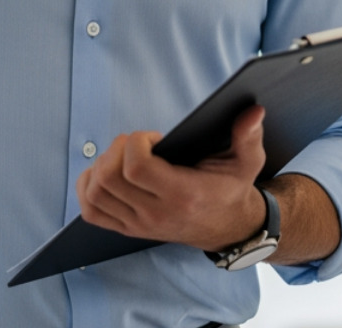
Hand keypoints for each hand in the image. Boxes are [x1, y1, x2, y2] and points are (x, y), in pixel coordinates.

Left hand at [76, 105, 268, 251]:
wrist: (227, 228)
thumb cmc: (231, 189)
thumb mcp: (247, 162)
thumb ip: (249, 136)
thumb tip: (253, 111)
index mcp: (182, 195)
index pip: (136, 169)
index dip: (136, 143)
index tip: (153, 136)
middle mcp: (156, 214)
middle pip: (109, 178)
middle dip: (116, 149)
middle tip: (136, 143)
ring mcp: (139, 225)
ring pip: (95, 193)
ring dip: (100, 165)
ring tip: (123, 156)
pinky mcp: (128, 229)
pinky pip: (91, 211)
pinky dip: (88, 187)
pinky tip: (105, 172)